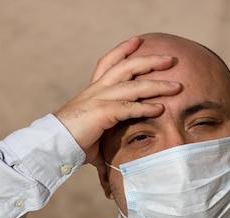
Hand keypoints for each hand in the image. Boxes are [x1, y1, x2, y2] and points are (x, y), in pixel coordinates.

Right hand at [53, 36, 181, 167]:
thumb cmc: (71, 142)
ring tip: (176, 86)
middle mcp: (96, 90)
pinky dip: (145, 107)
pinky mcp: (101, 113)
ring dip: (156, 85)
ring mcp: (99, 99)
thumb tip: (109, 163)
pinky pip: (128, 107)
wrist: (53, 145)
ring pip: (133, 86)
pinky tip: (160, 108)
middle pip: (126, 67)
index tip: (137, 41)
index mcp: (92, 91)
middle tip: (169, 58)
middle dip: (149, 61)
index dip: (123, 50)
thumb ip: (103, 144)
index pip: (108, 63)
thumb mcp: (91, 136)